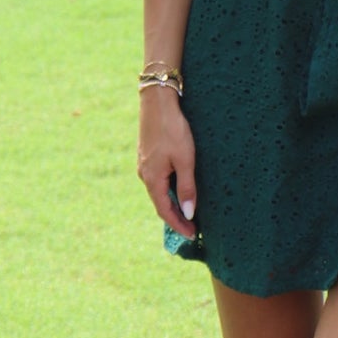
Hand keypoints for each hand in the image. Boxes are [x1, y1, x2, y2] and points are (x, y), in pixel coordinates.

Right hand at [138, 86, 197, 235]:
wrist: (157, 102)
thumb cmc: (173, 130)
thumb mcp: (185, 160)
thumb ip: (187, 187)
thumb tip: (189, 213)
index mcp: (152, 179)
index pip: (165, 211)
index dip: (178, 225)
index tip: (192, 235)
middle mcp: (144, 175)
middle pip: (161, 203)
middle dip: (176, 217)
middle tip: (193, 228)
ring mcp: (144, 165)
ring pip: (159, 191)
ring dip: (173, 203)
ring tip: (189, 212)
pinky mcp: (148, 155)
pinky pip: (158, 180)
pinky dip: (169, 189)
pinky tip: (179, 188)